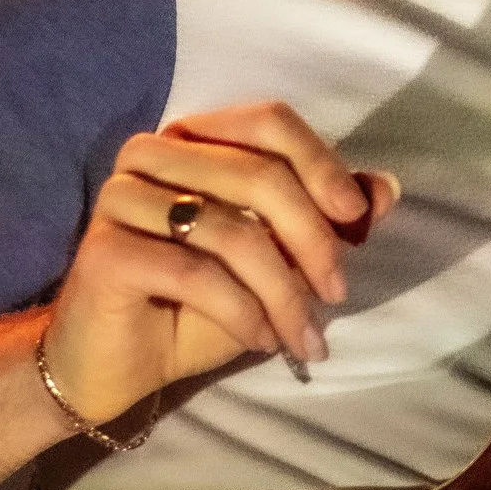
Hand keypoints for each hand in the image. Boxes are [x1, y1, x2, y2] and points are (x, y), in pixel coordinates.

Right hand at [40, 102, 399, 425]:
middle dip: (313, 240)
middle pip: (258, 175)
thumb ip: (325, 220)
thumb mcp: (276, 260)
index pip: (269, 123)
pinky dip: (243, 311)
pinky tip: (261, 339)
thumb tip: (385, 188)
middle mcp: (152, 155)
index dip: (321, 164)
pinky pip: (197, 273)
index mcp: (194, 140)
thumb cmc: (198, 306)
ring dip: (284, 292)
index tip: (356, 219)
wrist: (119, 366)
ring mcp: (122, 198)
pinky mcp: (105, 250)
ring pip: (233, 231)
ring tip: (303, 336)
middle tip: (337, 294)